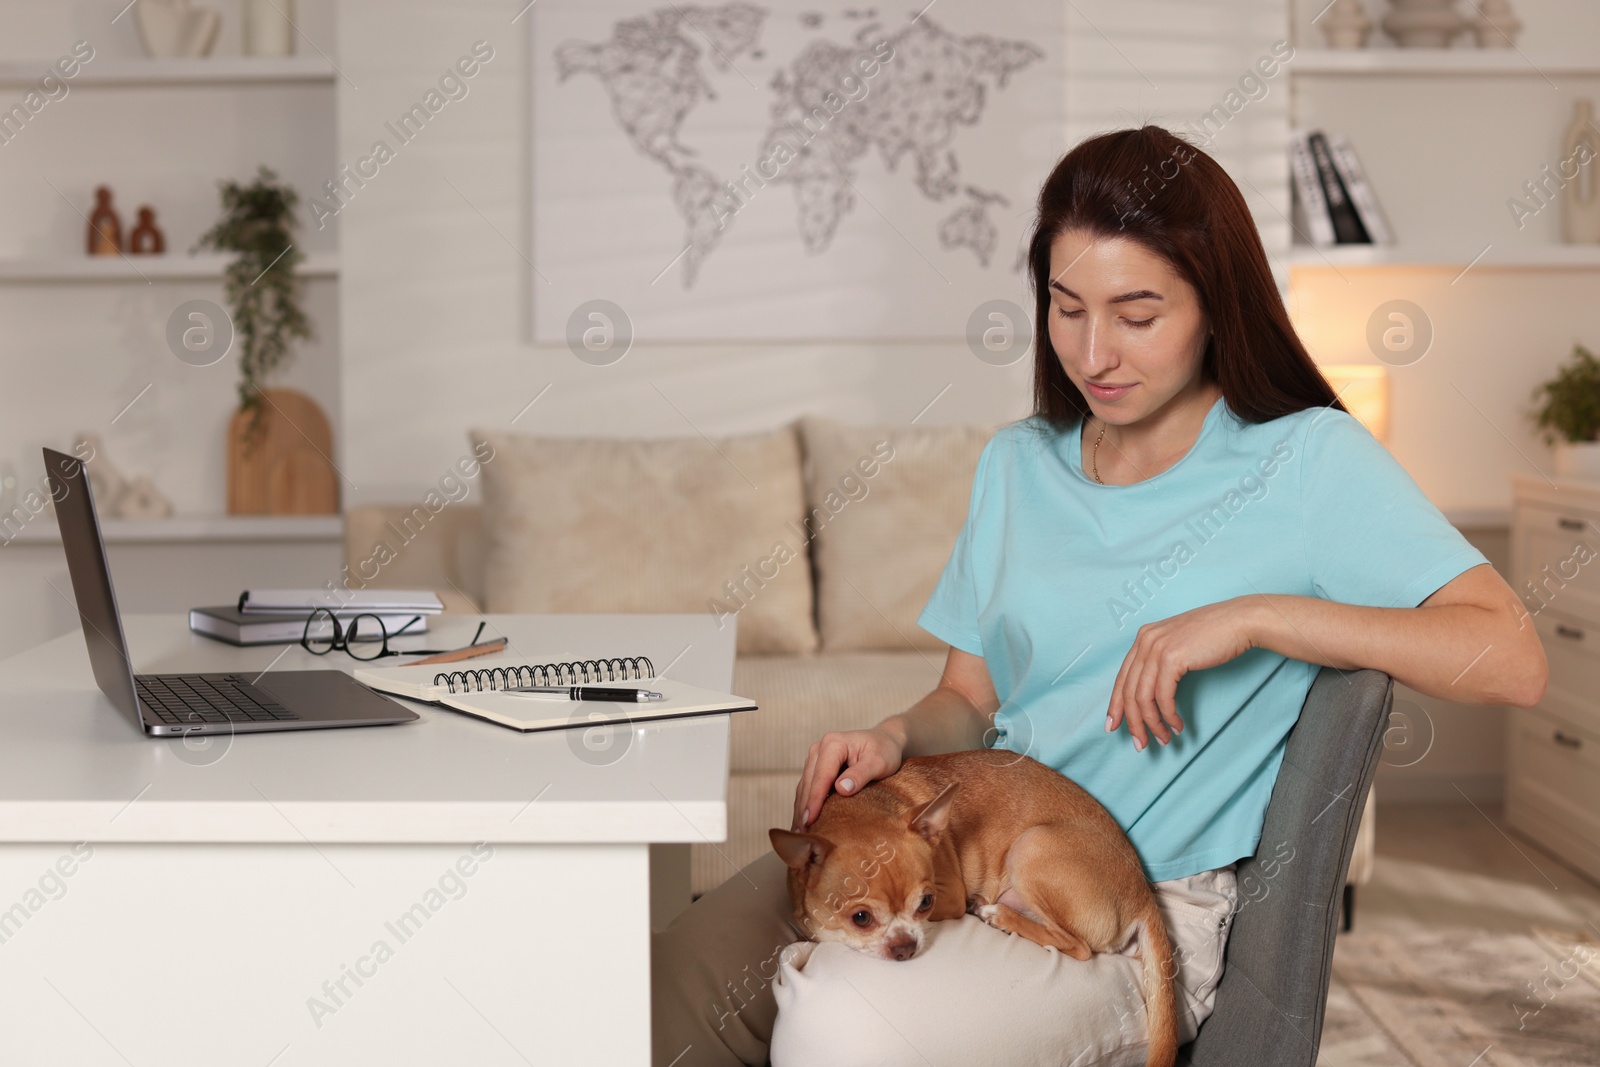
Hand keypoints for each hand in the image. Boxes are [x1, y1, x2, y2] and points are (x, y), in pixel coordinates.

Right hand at [791, 726, 904, 830]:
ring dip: (801, 809)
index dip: (815, 800)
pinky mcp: (816, 767)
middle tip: (802, 835)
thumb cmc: (885, 751)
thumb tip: (841, 789)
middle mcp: (819, 749)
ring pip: (804, 787)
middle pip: (808, 783)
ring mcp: (815, 758)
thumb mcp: (879, 762)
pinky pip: (807, 787)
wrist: (885, 741)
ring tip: (800, 833)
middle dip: (804, 809)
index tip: (810, 821)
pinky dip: (805, 804)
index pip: (821, 777)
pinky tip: (804, 821)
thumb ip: (860, 774)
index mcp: (833, 744)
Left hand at [1105, 598, 1257, 751]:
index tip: (1114, 727)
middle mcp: (1145, 641)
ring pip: (1143, 698)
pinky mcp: (1172, 658)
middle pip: (1128, 691)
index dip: (1115, 706)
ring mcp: (1156, 648)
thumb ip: (1161, 662)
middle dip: (1132, 722)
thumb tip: (1151, 694)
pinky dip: (1169, 716)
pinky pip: (1163, 697)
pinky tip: (1178, 726)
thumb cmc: (1216, 635)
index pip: (1122, 678)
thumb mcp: (1179, 645)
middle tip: (1140, 744)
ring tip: (1163, 740)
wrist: (1240, 620)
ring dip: (1153, 724)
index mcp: (1144, 637)